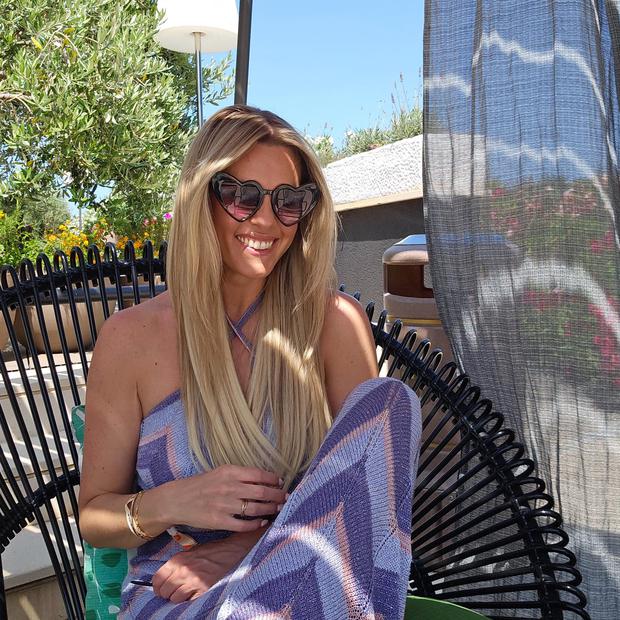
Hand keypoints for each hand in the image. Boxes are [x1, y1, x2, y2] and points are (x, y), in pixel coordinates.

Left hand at [152, 529, 265, 601]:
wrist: (233, 550)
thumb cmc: (213, 551)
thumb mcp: (192, 552)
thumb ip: (178, 564)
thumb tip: (167, 578)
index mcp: (178, 559)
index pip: (157, 579)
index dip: (158, 587)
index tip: (161, 590)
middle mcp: (183, 570)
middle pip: (165, 591)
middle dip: (168, 594)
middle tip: (176, 592)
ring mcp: (193, 581)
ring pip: (175, 599)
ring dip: (180, 598)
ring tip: (188, 593)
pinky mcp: (204, 590)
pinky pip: (189, 602)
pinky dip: (190, 601)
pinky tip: (196, 594)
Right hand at [163, 464, 286, 531]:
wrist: (177, 500)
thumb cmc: (201, 485)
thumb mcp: (219, 473)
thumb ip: (239, 476)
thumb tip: (263, 480)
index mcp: (229, 472)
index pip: (258, 474)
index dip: (273, 479)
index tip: (280, 482)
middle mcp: (229, 487)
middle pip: (261, 492)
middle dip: (277, 495)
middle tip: (285, 498)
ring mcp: (224, 505)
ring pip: (255, 508)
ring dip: (270, 509)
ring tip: (278, 509)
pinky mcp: (220, 521)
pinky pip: (243, 524)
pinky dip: (256, 524)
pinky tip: (263, 522)